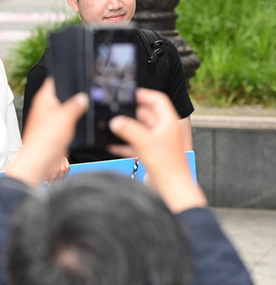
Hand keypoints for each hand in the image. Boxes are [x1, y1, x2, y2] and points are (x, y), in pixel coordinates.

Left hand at [6, 78, 87, 186]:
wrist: (40, 161)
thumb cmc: (44, 140)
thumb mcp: (66, 116)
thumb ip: (76, 104)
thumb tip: (82, 98)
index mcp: (43, 98)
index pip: (54, 80)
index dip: (66, 76)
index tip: (77, 76)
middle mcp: (45, 107)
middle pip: (62, 95)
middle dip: (73, 96)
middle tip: (84, 97)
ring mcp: (49, 119)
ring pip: (66, 110)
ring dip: (73, 112)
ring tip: (80, 113)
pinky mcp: (54, 131)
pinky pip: (67, 123)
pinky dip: (73, 124)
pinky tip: (77, 126)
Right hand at [108, 88, 206, 212]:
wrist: (172, 190)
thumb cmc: (168, 167)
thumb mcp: (145, 143)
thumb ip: (128, 129)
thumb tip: (115, 121)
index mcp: (168, 122)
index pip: (157, 100)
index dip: (144, 94)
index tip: (129, 94)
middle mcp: (164, 130)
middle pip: (146, 115)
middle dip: (130, 114)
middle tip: (115, 113)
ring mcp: (157, 143)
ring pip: (139, 130)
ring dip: (126, 129)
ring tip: (111, 128)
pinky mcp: (151, 154)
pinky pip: (135, 144)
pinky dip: (125, 143)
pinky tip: (112, 145)